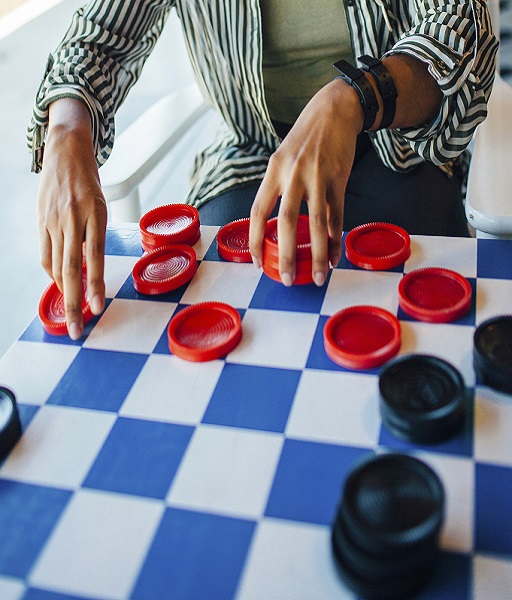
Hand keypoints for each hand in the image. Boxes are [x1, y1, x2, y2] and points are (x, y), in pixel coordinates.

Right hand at [37, 98, 106, 339]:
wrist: (65, 151)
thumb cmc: (89, 184)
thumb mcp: (101, 207)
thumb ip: (95, 237)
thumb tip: (89, 272)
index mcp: (95, 213)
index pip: (95, 257)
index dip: (96, 285)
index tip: (99, 308)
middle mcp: (73, 218)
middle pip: (71, 268)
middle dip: (76, 302)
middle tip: (79, 328)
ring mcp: (53, 220)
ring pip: (56, 265)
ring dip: (64, 291)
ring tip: (74, 311)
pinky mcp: (41, 221)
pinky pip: (46, 254)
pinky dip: (53, 272)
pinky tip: (61, 282)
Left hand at [249, 77, 363, 285]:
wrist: (335, 110)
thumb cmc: (305, 138)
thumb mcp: (283, 158)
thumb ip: (279, 187)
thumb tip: (277, 224)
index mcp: (273, 170)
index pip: (258, 211)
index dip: (255, 240)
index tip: (257, 262)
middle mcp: (293, 174)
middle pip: (287, 222)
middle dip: (286, 255)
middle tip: (287, 280)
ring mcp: (318, 176)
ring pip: (317, 223)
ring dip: (319, 253)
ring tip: (319, 276)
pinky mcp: (339, 178)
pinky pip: (337, 215)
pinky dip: (336, 238)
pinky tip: (334, 254)